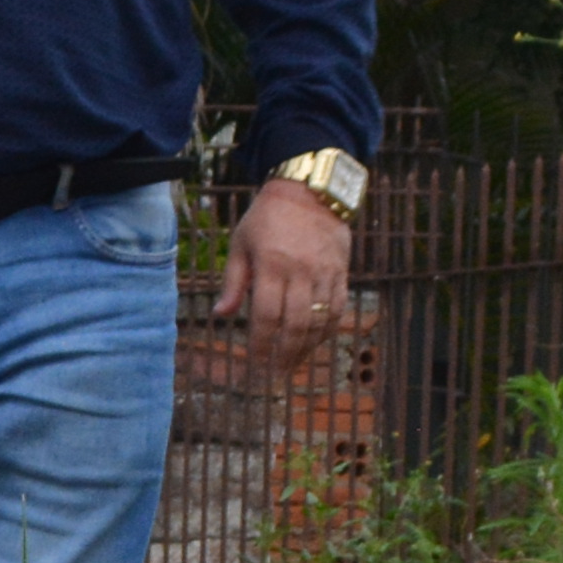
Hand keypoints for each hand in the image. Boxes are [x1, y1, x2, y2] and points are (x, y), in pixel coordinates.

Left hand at [224, 174, 350, 381]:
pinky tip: (316, 342)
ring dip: (307, 347)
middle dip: (285, 353)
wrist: (310, 190)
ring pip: (319, 320)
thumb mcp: (240, 243)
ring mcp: (324, 272)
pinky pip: (338, 307)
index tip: (256, 360)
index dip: (262, 343)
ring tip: (294, 362)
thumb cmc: (267, 218)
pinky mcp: (341, 270)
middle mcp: (300, 271)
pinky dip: (328, 329)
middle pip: (295, 324)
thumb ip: (233, 282)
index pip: (266, 316)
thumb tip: (221, 315)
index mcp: (270, 265)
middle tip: (277, 372)